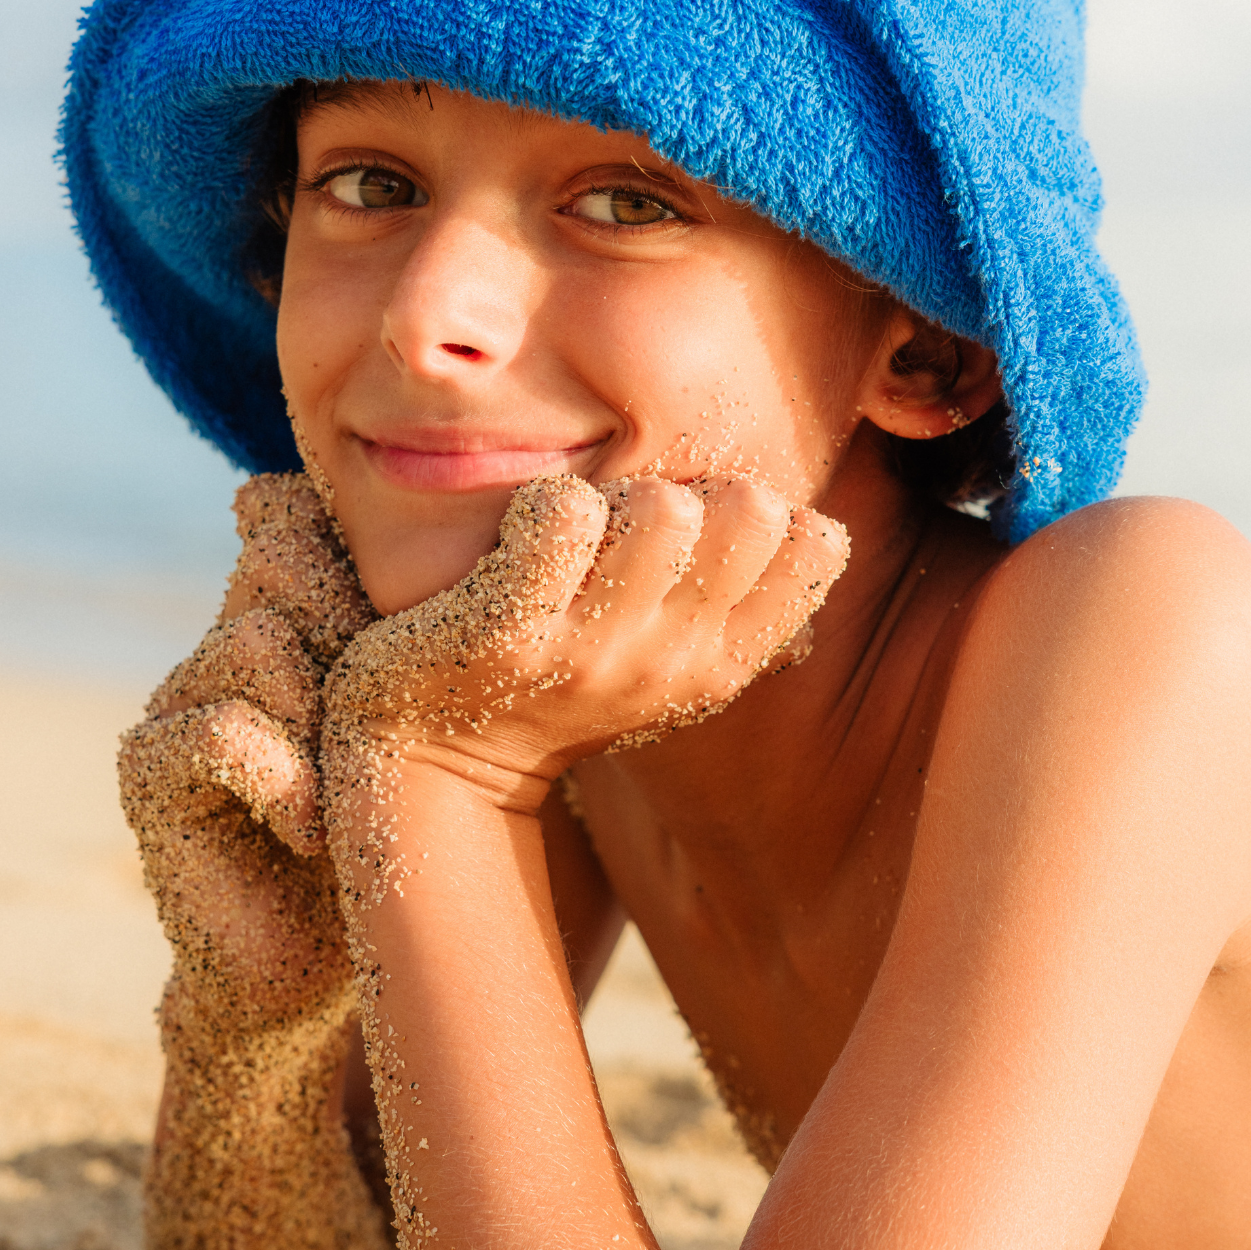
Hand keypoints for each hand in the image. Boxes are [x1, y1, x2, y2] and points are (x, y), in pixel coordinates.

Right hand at [121, 472, 372, 1030]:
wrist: (328, 965)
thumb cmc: (398, 832)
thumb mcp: (426, 718)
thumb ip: (425, 628)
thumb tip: (460, 538)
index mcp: (294, 611)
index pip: (295, 513)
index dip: (352, 549)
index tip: (406, 633)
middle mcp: (230, 637)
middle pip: (284, 554)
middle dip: (354, 631)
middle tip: (382, 726)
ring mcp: (181, 696)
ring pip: (256, 638)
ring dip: (322, 716)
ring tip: (349, 790)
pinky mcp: (148, 767)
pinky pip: (221, 729)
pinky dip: (280, 781)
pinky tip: (308, 830)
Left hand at [321, 474, 848, 870]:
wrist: (433, 763)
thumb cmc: (557, 684)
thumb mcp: (662, 660)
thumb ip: (727, 601)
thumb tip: (813, 532)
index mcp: (719, 665)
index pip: (816, 547)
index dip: (764, 506)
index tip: (699, 529)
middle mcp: (669, 664)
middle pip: (751, 509)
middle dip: (692, 486)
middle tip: (630, 523)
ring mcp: (589, 654)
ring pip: (662, 508)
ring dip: (614, 494)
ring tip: (576, 533)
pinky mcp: (506, 633)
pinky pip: (563, 516)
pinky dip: (543, 502)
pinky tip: (522, 533)